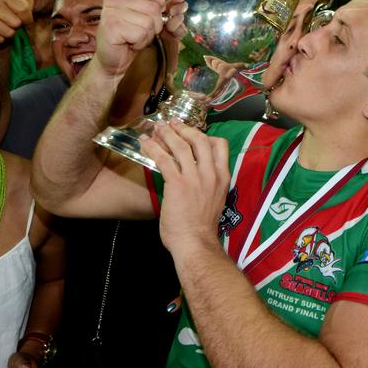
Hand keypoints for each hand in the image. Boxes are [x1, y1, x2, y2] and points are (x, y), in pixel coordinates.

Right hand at [0, 0, 34, 43]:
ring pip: (7, 33)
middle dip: (17, 27)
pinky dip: (0, 40)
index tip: (24, 18)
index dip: (27, 18)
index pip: (24, 9)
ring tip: (4, 27)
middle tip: (10, 22)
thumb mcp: (23, 1)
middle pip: (16, 23)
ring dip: (9, 34)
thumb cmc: (12, 13)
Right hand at [94, 0, 169, 77]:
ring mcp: (111, 12)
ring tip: (134, 37)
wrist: (115, 59)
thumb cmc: (131, 36)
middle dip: (154, 24)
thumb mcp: (148, 13)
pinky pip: (141, 33)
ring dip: (147, 34)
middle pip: (153, 7)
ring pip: (149, 21)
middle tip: (141, 30)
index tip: (155, 9)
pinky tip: (129, 42)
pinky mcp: (111, 27)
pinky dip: (140, 42)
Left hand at [141, 121, 229, 256]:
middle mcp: (211, 173)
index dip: (206, 135)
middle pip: (200, 139)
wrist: (196, 243)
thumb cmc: (202, 227)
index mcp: (223, 177)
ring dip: (166, 133)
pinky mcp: (177, 184)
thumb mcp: (214, 198)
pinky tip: (144, 143)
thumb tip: (192, 173)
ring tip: (156, 128)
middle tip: (172, 123)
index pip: (220, 145)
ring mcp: (195, 178)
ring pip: (180, 145)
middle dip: (184, 128)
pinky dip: (152, 148)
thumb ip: (207, 182)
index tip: (193, 133)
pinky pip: (164, 159)